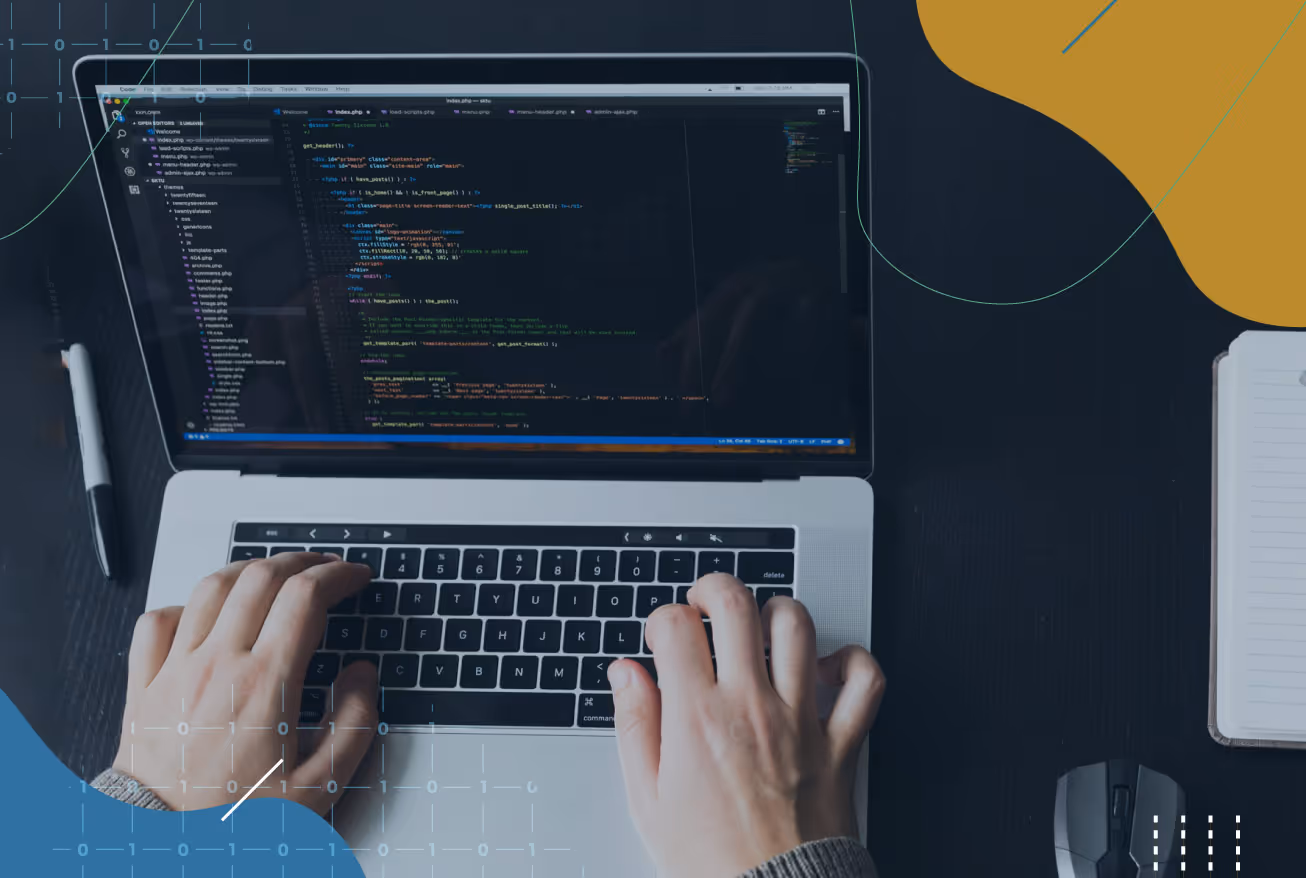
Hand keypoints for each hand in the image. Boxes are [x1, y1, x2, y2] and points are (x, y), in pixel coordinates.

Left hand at [112, 553, 377, 812]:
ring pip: (211, 586)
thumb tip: (360, 677)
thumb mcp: (318, 785)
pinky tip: (204, 614)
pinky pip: (157, 621)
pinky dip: (185, 605)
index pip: (306, 596)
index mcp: (264, 684)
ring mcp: (176, 669)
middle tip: (324, 569)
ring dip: (250, 570)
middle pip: (261, 577)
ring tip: (274, 575)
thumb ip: (354, 724)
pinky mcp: (144, 684)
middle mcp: (218, 665)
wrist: (163, 842)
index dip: (338, 575)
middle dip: (302, 562)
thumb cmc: (233, 819)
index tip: (354, 577)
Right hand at [608, 573, 884, 877]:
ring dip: (775, 613)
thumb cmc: (711, 863)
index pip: (675, 626)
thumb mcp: (648, 800)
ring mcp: (800, 720)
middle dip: (714, 588)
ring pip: (797, 626)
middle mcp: (750, 706)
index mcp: (697, 719)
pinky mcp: (840, 742)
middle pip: (736, 605)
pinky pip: (864, 681)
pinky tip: (824, 669)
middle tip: (706, 604)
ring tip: (760, 630)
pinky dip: (851, 663)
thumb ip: (634, 726)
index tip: (664, 637)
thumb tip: (626, 676)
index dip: (662, 619)